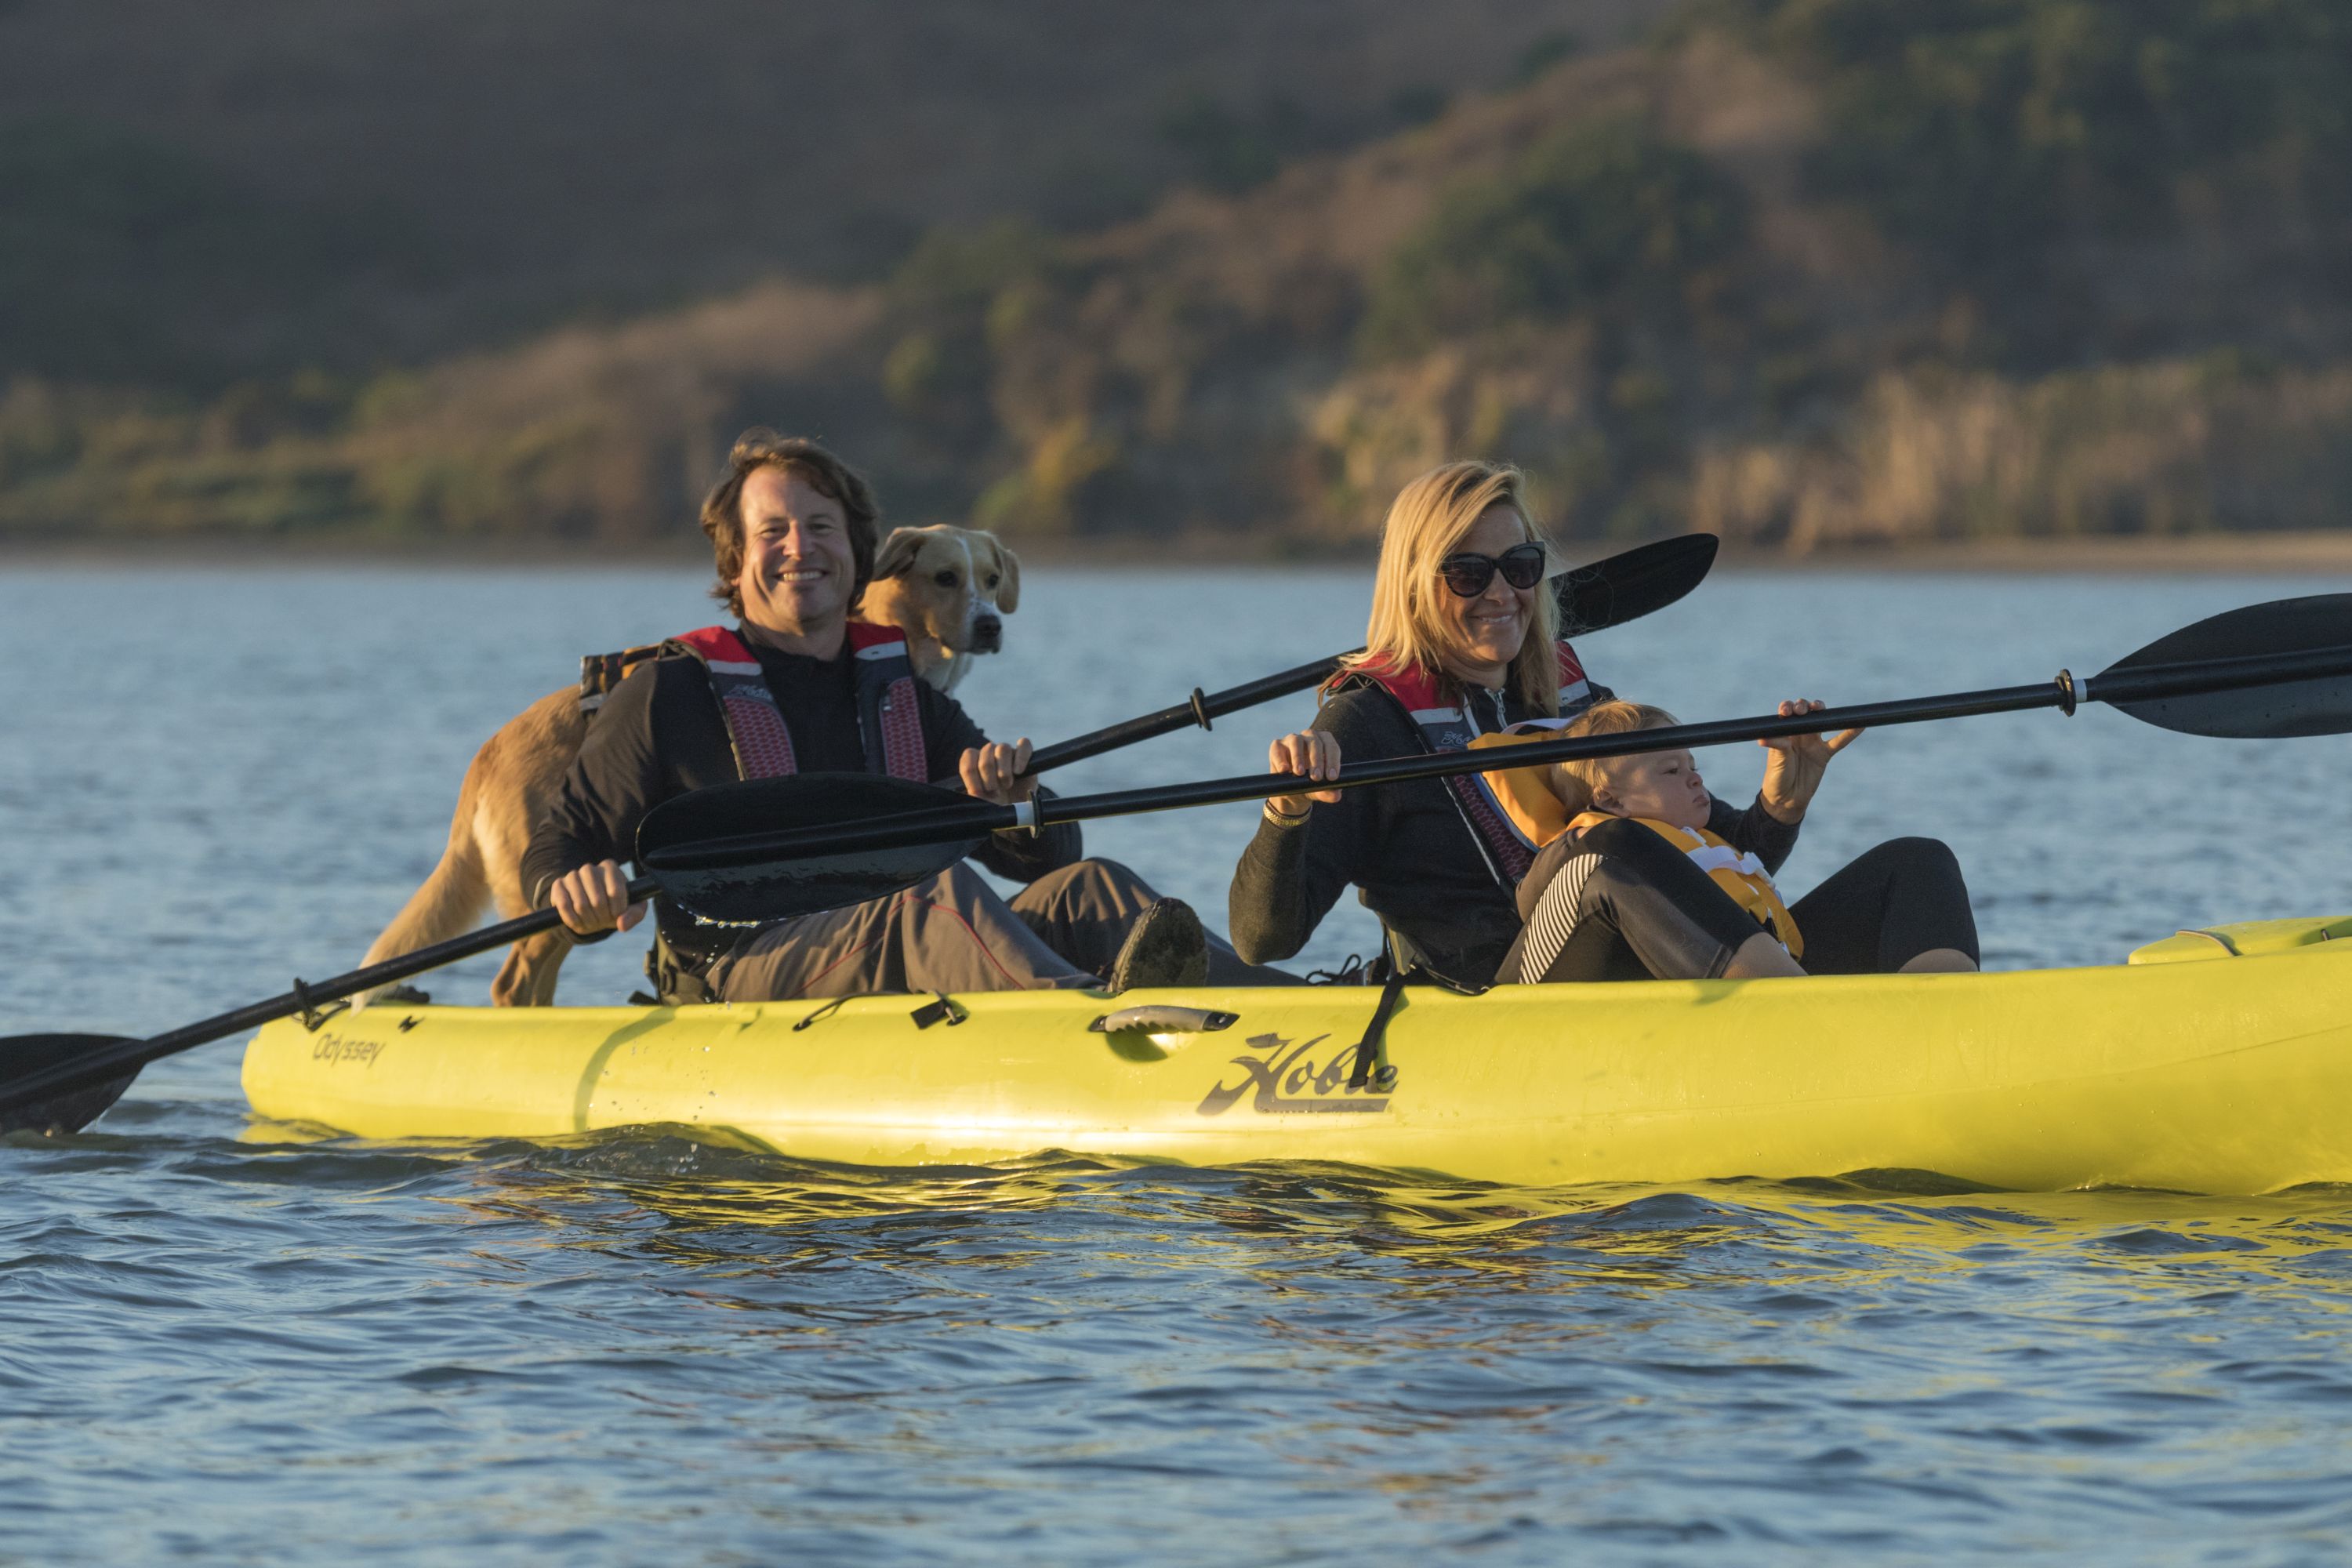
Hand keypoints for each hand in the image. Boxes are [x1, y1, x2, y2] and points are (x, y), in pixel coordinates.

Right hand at [548, 858, 644, 936]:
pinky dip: (573, 920)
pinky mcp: (558, 886)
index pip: (616, 891)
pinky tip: (579, 922)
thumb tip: (622, 924)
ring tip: (593, 922)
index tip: (617, 915)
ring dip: (588, 920)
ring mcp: (572, 876)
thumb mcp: (632, 910)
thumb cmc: (615, 907)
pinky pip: (564, 906)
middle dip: (602, 917)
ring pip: (580, 904)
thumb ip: (634, 915)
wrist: (591, 909)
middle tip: (604, 921)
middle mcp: (590, 868)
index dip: (618, 910)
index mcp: (611, 868)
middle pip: (598, 900)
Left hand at [958, 738, 1036, 805]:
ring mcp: (1009, 752)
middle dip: (988, 776)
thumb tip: (975, 793)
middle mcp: (991, 753)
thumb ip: (977, 796)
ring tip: (1006, 786)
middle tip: (994, 793)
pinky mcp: (1026, 754)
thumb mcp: (984, 803)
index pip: (969, 756)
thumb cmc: (997, 804)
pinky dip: (1021, 758)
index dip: (971, 774)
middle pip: (986, 752)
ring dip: (1003, 771)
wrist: (1018, 809)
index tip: (976, 792)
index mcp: (976, 761)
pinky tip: (1018, 772)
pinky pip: (1024, 745)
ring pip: (1003, 748)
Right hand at [1267, 730, 1341, 818]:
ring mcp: (1292, 739)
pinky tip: (1284, 770)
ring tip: (1299, 772)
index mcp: (1324, 743)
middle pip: (1315, 742)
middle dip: (1317, 760)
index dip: (1333, 761)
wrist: (1291, 791)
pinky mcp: (1277, 746)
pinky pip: (1278, 749)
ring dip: (1298, 757)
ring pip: (1296, 741)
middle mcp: (1309, 737)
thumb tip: (1336, 795)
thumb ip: (1328, 792)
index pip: (1331, 746)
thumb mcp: (1319, 791)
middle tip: (1316, 777)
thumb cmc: (1310, 784)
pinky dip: (1281, 759)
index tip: (1332, 777)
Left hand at [1758, 698, 1861, 824]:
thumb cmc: (1777, 777)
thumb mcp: (1776, 760)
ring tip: (1819, 708)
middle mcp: (1799, 734)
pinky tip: (1860, 724)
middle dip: (1804, 706)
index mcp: (1784, 733)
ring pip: (1822, 722)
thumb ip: (1777, 746)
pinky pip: (1839, 741)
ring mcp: (1813, 743)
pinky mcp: (1824, 754)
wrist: (1787, 799)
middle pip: (1806, 713)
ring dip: (1822, 713)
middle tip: (1802, 710)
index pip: (1788, 714)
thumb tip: (1764, 738)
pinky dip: (1850, 733)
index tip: (1787, 711)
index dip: (1788, 708)